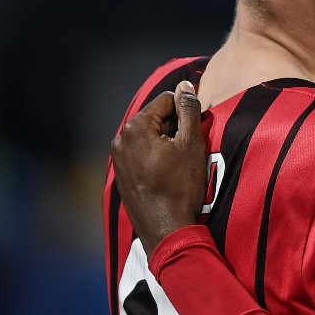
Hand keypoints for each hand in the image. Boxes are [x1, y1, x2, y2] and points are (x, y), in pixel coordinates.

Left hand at [111, 80, 207, 255]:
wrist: (164, 228)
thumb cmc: (180, 185)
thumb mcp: (192, 143)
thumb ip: (188, 110)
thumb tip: (185, 86)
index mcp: (135, 127)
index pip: (167, 100)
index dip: (186, 113)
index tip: (196, 133)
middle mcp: (121, 139)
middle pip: (156, 118)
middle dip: (175, 128)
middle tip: (190, 150)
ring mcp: (118, 158)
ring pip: (150, 137)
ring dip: (167, 143)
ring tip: (180, 165)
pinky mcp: (121, 175)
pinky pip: (143, 154)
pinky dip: (157, 157)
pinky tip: (169, 175)